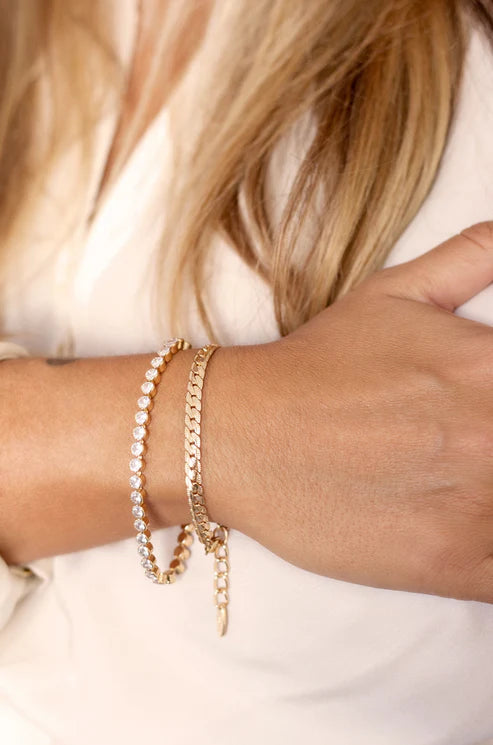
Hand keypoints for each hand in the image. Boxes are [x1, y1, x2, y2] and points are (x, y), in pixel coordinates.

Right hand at [213, 222, 492, 602]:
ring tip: (460, 481)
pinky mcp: (452, 565)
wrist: (242, 436)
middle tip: (467, 447)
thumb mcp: (394, 293)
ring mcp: (478, 506)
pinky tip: (463, 528)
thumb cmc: (315, 367)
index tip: (486, 415)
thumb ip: (472, 256)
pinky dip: (492, 555)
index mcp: (492, 367)